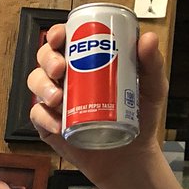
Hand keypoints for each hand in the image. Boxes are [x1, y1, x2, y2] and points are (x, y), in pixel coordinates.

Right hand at [27, 24, 167, 182]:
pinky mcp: (50, 124)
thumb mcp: (152, 87)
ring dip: (42, 86)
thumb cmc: (140, 115)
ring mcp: (57, 101)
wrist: (132, 155)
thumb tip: (148, 38)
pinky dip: (44, 117)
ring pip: (36, 83)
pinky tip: (57, 123)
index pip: (65, 40)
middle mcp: (67, 77)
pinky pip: (37, 116)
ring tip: (58, 97)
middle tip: (60, 68)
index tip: (60, 37)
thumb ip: (152, 63)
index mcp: (86, 61)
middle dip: (47, 58)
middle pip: (45, 58)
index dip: (56, 34)